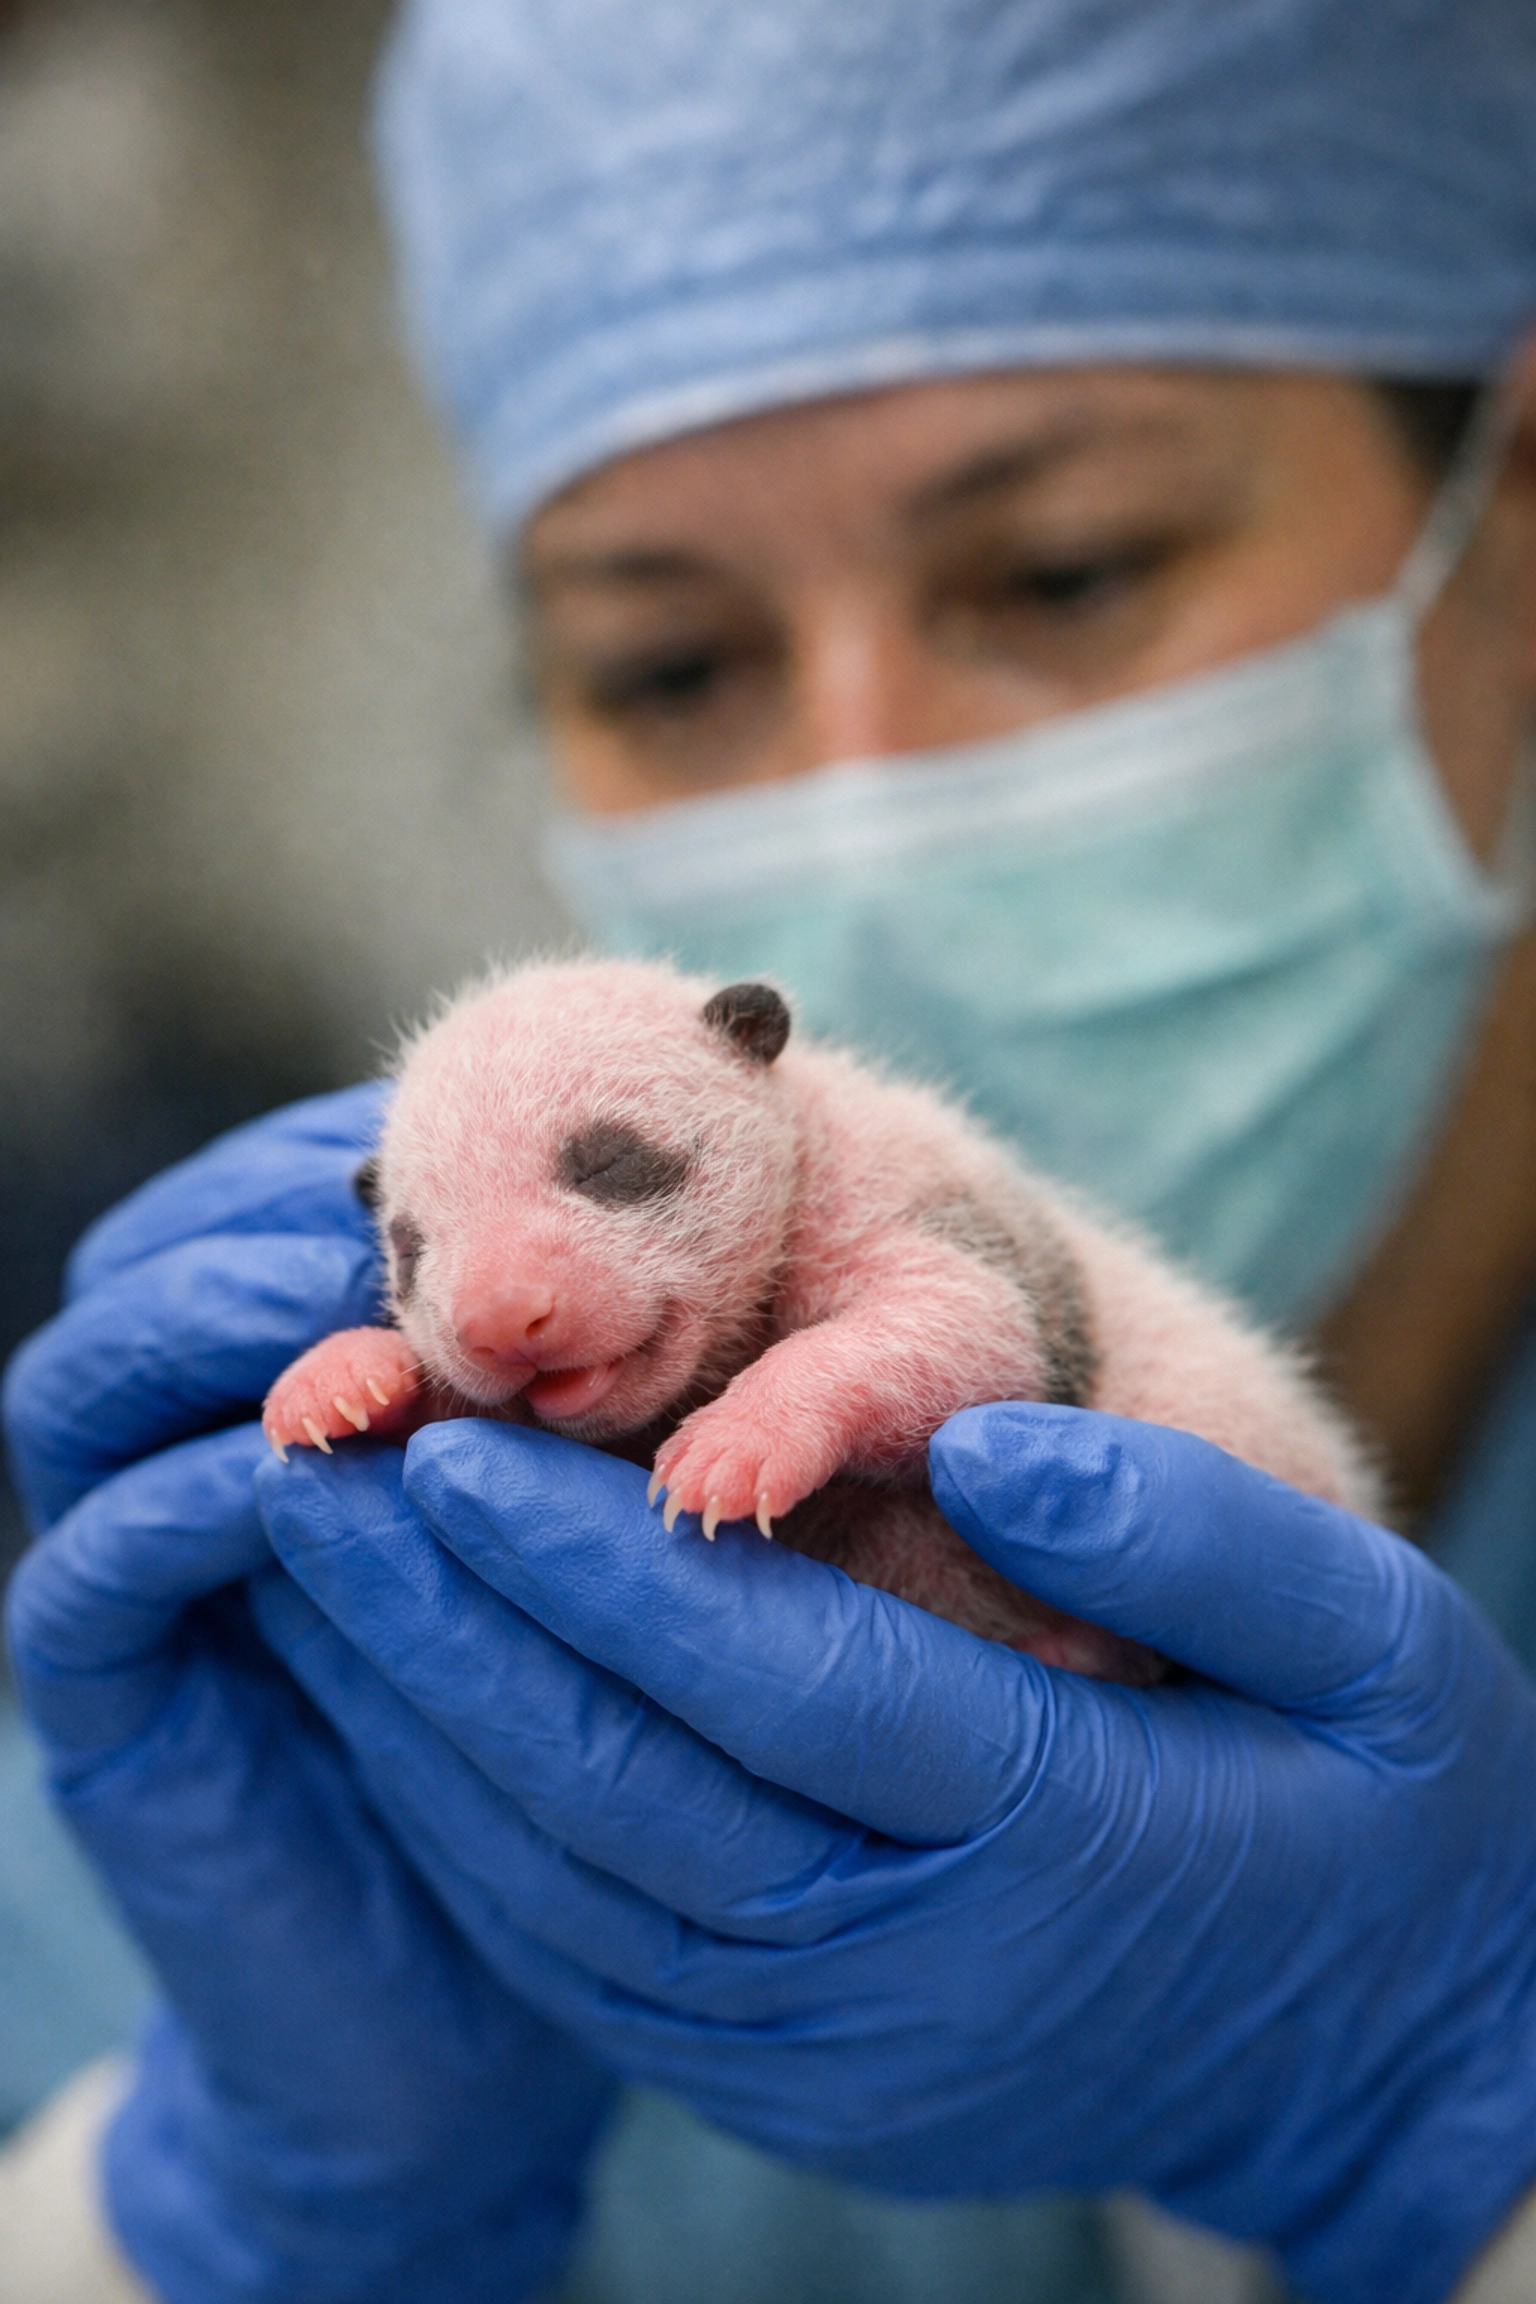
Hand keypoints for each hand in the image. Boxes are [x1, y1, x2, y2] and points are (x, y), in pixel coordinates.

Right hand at [1, 1087, 615, 2301]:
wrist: (475, 2009)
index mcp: (319, 1376)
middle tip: (394, 1209)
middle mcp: (204, 1440)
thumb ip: (601, 1394)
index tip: (498, 1127)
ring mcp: (139, 1558)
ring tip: (343, 1323)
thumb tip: (663, 1246)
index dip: (372, 1148)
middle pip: (164, 1249)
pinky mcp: (107, 1691)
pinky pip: (98, 1564)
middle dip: (274, 1212)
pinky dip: (188, 1504)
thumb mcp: (607, 1524)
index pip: (284, 1193)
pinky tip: (302, 1483)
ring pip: (93, 1378)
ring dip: (213, 1326)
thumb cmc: (587, 1726)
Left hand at [244, 1408, 1535, 2303]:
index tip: (450, 1436)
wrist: (1379, 2056)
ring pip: (569, 1884)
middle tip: (315, 1469)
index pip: (770, 1676)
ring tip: (320, 1566)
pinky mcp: (790, 2088)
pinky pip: (586, 1960)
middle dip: (444, 1622)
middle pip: (624, 1782)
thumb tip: (975, 1443)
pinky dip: (473, 1828)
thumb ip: (1183, 1534)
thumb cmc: (1378, 1805)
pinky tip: (404, 1711)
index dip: (588, 1557)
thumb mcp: (1370, 1642)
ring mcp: (835, 2056)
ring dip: (421, 1721)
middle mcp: (910, 1973)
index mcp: (1048, 1834)